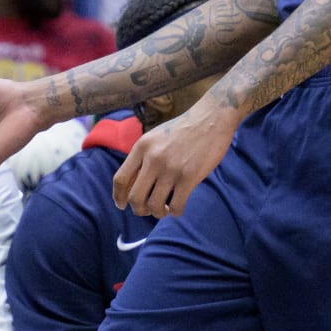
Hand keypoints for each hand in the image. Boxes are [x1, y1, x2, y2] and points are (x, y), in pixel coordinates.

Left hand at [111, 96, 237, 216]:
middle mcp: (153, 158)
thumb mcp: (155, 137)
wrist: (211, 118)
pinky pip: (176, 205)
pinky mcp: (189, 176)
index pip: (120, 179)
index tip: (122, 205)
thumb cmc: (183, 129)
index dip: (118, 197)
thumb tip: (132, 185)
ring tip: (164, 209)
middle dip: (139, 210)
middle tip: (147, 210)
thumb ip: (143, 157)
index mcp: (141, 147)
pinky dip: (175, 212)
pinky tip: (178, 207)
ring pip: (155, 205)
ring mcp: (171, 168)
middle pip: (135, 197)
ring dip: (158, 212)